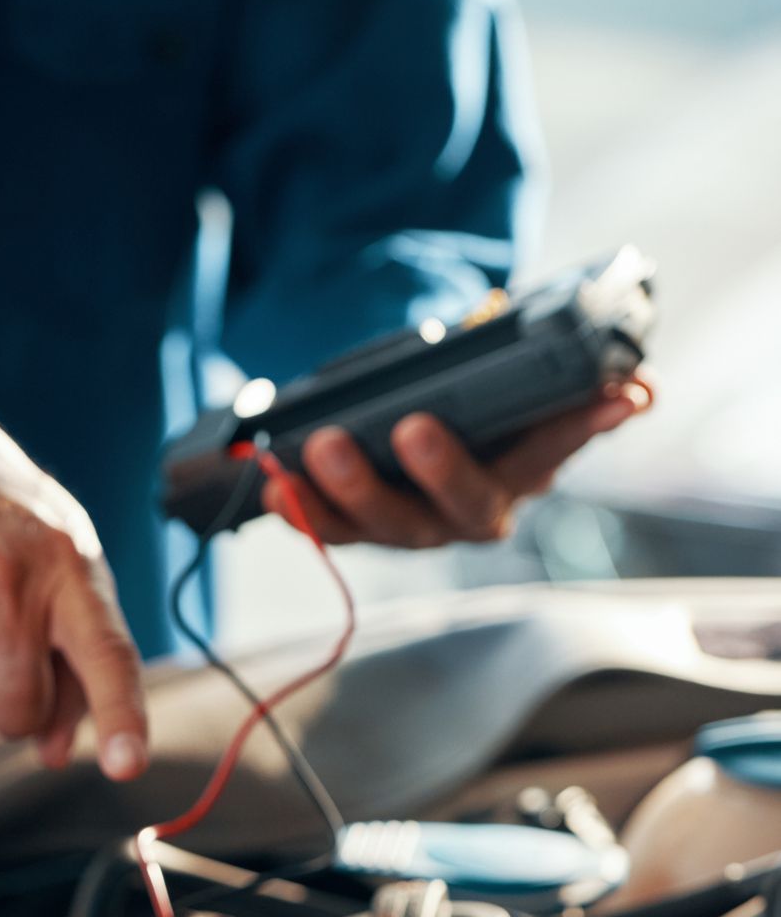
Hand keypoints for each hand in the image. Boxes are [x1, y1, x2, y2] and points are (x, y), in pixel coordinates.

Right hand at [0, 353, 146, 777]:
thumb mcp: (56, 559)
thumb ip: (73, 655)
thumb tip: (56, 752)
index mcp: (67, 567)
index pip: (106, 654)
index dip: (120, 717)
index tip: (127, 766)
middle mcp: (6, 582)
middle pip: (17, 714)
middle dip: (12, 706)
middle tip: (0, 652)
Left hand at [264, 380, 651, 549]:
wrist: (413, 422)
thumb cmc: (473, 406)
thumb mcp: (515, 389)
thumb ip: (568, 391)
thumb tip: (639, 390)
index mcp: (522, 473)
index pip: (556, 449)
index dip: (579, 430)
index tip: (610, 401)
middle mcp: (469, 512)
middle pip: (457, 509)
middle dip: (438, 471)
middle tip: (415, 428)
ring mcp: (410, 524)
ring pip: (383, 525)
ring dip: (348, 491)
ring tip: (320, 447)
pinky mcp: (354, 526)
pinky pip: (326, 527)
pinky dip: (298, 508)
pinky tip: (276, 485)